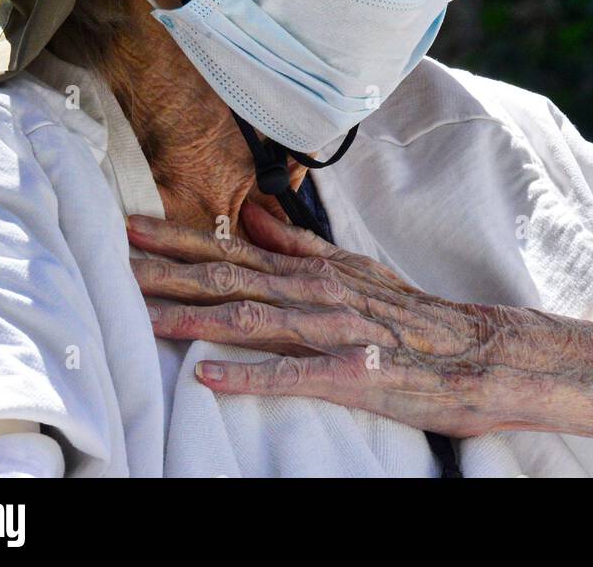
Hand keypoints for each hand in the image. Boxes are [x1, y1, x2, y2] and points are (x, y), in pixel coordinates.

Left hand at [128, 204, 592, 443]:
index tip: (126, 227)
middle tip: (113, 260)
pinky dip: (252, 376)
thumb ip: (298, 244)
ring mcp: (337, 331)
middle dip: (169, 271)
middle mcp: (319, 292)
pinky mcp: (355, 374)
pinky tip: (208, 378)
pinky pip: (298, 376)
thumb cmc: (412, 316)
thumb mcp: (354, 269)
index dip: (178, 239)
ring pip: (257, 320)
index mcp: (313, 270)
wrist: (479, 351)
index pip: (234, 250)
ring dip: (198, 317)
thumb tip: (249, 214)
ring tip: (145, 314)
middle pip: (233, 280)